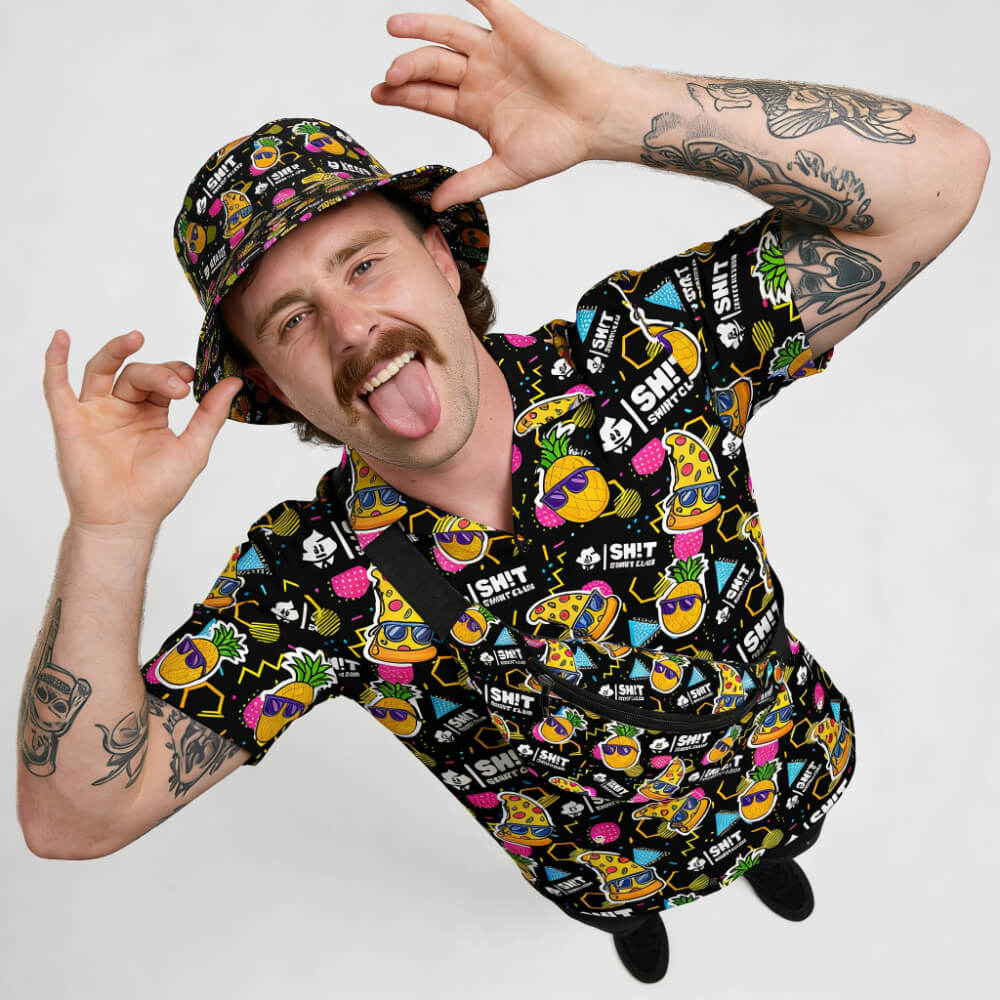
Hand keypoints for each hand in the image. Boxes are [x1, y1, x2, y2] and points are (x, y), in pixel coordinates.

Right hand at [43, 329, 241, 536]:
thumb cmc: (157, 491)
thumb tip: (233, 383)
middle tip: (179, 386)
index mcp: (151, 413)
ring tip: (136, 338)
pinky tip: (60, 339)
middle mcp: (122, 408)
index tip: (192, 378)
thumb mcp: (193, 448)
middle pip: (137, 374)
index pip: (162, 379)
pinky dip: (55, 361)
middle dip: (159, 374)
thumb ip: (211, 414)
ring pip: (102, 369)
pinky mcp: (71, 422)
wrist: (128, 520)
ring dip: (117, 350)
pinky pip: (57, 386)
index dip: (176, 373)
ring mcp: (96, 413)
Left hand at [371, 0, 617, 209]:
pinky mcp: (517, 30)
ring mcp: (496, 51)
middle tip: (389, 77)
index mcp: (474, 108)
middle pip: (432, 66)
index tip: (377, 94)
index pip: (428, 97)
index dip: (401, 95)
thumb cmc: (559, 145)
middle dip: (407, 69)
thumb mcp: (506, 170)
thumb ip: (470, 183)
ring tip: (394, 28)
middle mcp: (480, 76)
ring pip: (450, 33)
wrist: (596, 121)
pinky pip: (490, 3)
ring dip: (422, 27)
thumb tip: (436, 204)